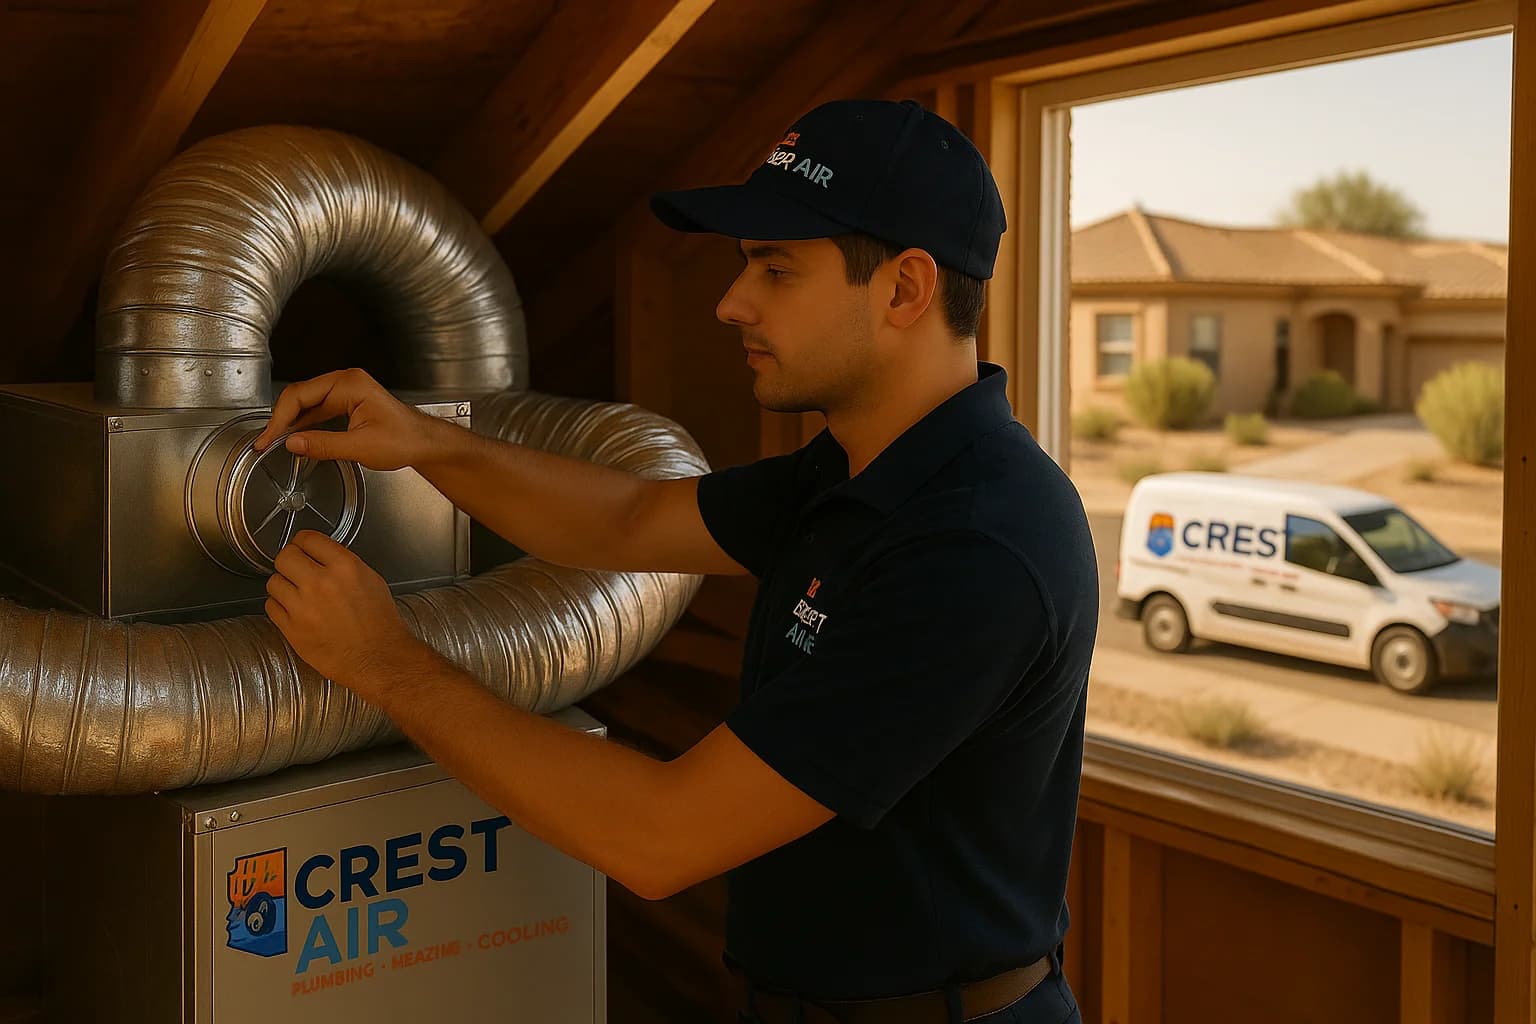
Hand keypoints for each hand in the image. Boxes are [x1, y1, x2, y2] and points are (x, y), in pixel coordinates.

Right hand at [252, 368, 441, 470]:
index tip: (268, 438)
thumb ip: (324, 445)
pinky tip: (295, 436)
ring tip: (273, 441)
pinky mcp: (347, 402)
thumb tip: (293, 443)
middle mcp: (345, 382)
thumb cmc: (405, 440)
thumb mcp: (361, 447)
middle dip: (280, 419)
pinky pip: (317, 410)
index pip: (300, 396)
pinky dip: (304, 423)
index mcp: (349, 384)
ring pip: (307, 403)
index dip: (280, 419)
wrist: (424, 443)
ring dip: (290, 422)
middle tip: (265, 441)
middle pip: (300, 396)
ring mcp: (346, 391)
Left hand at [264, 530, 424, 699]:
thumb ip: (344, 564)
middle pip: (285, 556)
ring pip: (273, 582)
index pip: (308, 538)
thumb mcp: (372, 581)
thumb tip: (321, 556)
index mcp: (345, 567)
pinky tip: (294, 611)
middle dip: (290, 561)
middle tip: (296, 569)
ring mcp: (303, 607)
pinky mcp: (291, 629)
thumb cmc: (380, 625)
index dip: (304, 542)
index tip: (303, 548)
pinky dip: (280, 606)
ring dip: (283, 585)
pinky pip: (271, 607)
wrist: (378, 658)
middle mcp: (321, 583)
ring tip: (297, 594)